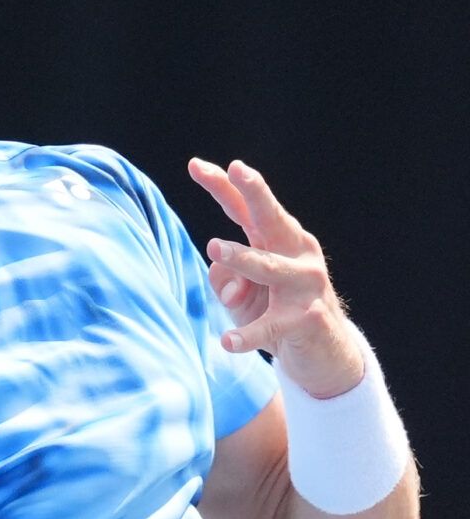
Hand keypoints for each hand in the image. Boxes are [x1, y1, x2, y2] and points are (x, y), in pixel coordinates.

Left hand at [187, 158, 364, 397]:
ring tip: (214, 246)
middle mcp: (296, 255)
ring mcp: (305, 286)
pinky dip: (247, 335)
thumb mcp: (242, 294)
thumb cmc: (275, 312)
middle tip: (236, 170)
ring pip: (268, 267)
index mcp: (278, 241)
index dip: (223, 185)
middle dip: (255, 192)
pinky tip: (227, 342)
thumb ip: (224, 278)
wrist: (323, 354)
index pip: (246, 209)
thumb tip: (218, 269)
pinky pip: (270, 327)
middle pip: (271, 219)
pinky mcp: (305, 320)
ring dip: (242, 256)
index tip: (195, 164)